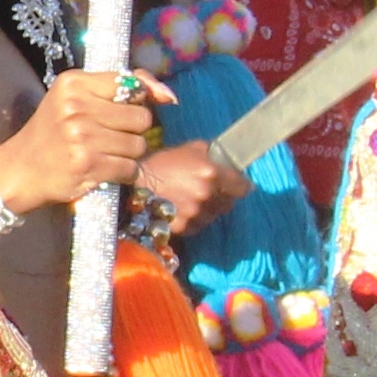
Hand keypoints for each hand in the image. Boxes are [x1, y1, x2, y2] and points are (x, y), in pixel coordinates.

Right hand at [0, 70, 155, 209]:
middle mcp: (77, 107)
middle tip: (111, 137)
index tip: (123, 111)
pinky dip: (123, 173)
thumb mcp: (74, 98)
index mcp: (73, 83)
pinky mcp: (88, 165)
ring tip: (105, 154)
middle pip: (141, 118)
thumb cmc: (51, 132)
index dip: (136, 101)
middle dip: (133, 131)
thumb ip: (118, 88)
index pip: (131, 85)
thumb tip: (168, 94)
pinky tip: (104, 170)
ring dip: (128, 154)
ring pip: (138, 145)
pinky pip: (130, 168)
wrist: (20, 169)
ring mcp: (82, 137)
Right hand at [128, 140, 246, 234]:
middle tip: (207, 190)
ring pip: (213, 216)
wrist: (133, 184)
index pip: (243, 187)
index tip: (236, 185)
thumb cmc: (163, 162)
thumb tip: (232, 162)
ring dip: (207, 210)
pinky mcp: (184, 227)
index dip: (239, 185)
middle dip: (221, 197)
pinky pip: (198, 226)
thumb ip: (215, 155)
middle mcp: (206, 194)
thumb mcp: (192, 148)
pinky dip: (193, 220)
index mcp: (211, 173)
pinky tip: (181, 209)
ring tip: (189, 199)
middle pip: (229, 203)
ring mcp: (195, 213)